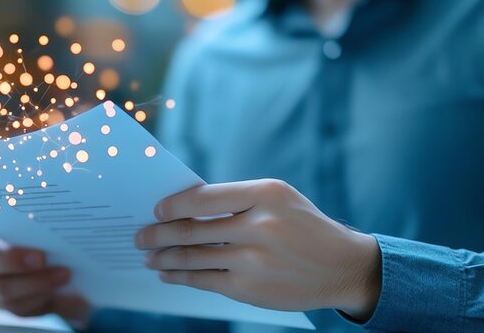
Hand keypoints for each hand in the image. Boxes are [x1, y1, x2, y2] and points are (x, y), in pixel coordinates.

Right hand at [0, 221, 91, 325]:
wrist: (48, 263)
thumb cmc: (34, 231)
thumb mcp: (33, 222)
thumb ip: (35, 216)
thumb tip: (55, 205)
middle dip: (12, 260)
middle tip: (40, 256)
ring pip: (3, 290)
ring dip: (36, 283)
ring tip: (64, 274)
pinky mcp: (10, 306)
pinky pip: (22, 308)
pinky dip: (45, 299)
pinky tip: (67, 293)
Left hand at [136, 179, 381, 320]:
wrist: (343, 266)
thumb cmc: (302, 226)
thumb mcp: (278, 199)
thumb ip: (235, 201)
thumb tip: (181, 207)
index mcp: (265, 194)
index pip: (203, 197)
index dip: (172, 205)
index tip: (155, 209)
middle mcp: (259, 225)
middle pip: (192, 229)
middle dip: (158, 234)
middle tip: (139, 236)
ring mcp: (254, 259)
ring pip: (193, 257)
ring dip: (164, 258)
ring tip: (148, 257)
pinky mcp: (250, 288)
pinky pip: (204, 280)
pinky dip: (181, 277)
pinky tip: (168, 274)